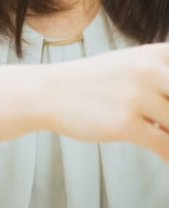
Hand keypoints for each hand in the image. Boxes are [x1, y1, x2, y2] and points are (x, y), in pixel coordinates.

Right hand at [0, 43, 168, 159]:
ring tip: (160, 132)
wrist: (50, 91)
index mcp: (157, 53)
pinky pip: (167, 147)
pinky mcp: (125, 123)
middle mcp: (150, 69)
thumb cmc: (94, 83)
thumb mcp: (135, 68)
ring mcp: (137, 96)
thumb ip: (165, 83)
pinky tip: (164, 154)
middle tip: (166, 122)